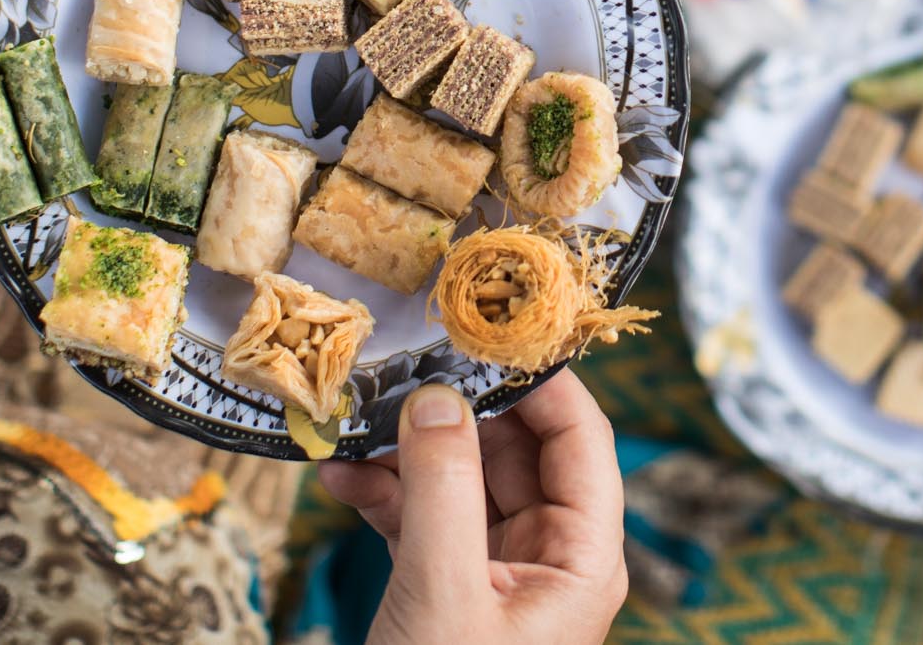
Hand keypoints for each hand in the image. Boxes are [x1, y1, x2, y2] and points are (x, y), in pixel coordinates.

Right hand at [317, 373, 627, 644]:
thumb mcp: (444, 591)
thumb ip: (442, 489)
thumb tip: (436, 398)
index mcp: (583, 557)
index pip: (579, 437)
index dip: (539, 379)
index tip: (486, 331)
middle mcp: (550, 557)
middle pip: (515, 450)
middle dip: (455, 409)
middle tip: (402, 365)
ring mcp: (499, 573)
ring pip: (462, 482)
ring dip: (406, 452)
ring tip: (354, 418)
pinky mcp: (450, 590)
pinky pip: (424, 521)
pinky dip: (384, 496)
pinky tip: (340, 474)